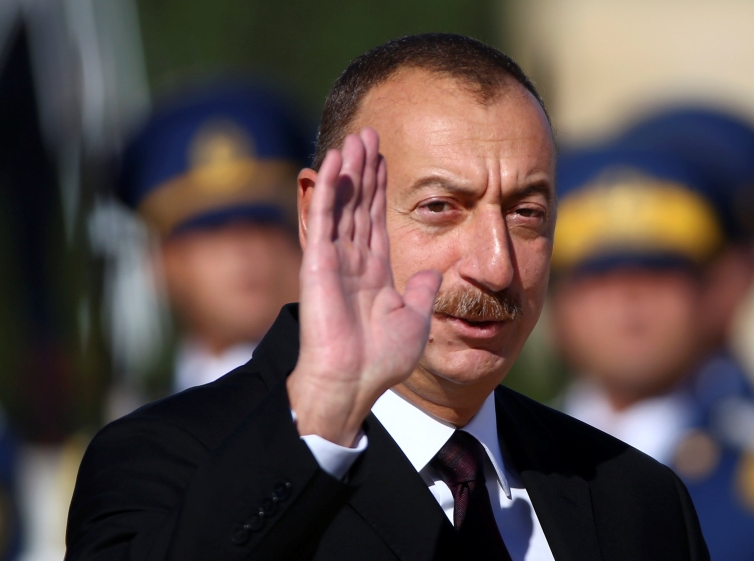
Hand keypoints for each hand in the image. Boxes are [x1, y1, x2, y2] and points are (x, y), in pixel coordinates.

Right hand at [288, 128, 441, 445]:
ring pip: (342, 205)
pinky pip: (324, 220)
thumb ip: (423, 291)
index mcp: (375, 272)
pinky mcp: (317, 264)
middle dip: (365, 169)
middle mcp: (353, 261)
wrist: (353, 382)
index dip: (380, 188)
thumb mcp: (414, 320)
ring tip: (355, 137)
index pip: (377, 219)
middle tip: (369, 133)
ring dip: (349, 171)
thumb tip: (436, 271)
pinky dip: (329, 191)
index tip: (384, 158)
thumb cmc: (382, 361)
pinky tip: (335, 163)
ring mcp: (333, 261)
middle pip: (359, 204)